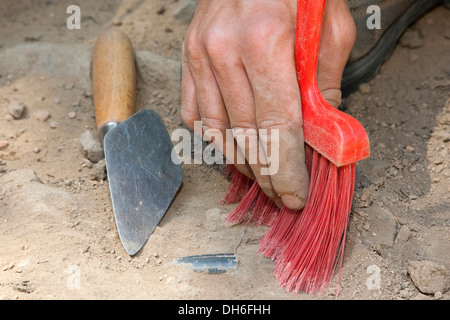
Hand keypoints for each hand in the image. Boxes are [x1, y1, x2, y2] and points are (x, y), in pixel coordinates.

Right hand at [181, 0, 355, 209]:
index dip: (286, 170)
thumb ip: (324, 84)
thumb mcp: (330, 27)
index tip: (293, 195)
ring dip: (240, 162)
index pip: (276, 127)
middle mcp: (223, 50)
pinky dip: (213, 138)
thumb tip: (318, 134)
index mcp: (264, 40)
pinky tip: (232, 149)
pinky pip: (193, 113)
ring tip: (259, 176)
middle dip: (265, 174)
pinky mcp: (188, 56)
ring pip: (216, 131)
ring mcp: (200, 54)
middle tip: (279, 193)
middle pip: (245, 136)